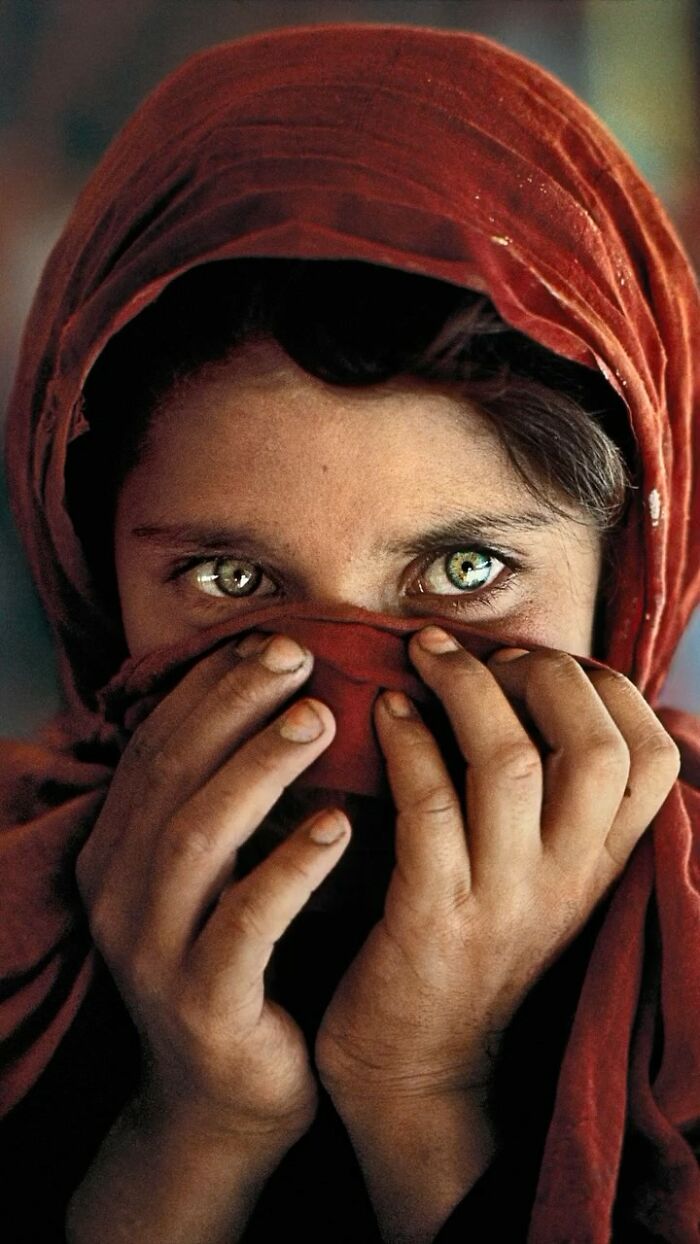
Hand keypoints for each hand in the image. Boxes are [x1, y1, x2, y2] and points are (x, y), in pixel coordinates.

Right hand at [75, 632, 350, 1146]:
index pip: (157, 745)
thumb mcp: (219, 877)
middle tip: (300, 656)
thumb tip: (292, 702)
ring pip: (198, 837)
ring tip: (320, 721)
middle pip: (172, 774)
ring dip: (258, 769)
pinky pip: (245, 923)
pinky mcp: (201, 1002)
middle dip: (234, 706)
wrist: (222, 1103)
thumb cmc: (240, 966)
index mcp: (118, 851)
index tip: (274, 641)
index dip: (212, 688)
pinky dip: (290, 867)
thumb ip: (232, 801)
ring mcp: (152, 950)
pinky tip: (341, 826)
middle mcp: (119, 892)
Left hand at [316, 626, 679, 1106]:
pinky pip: (429, 805)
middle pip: (597, 748)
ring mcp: (504, 902)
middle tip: (482, 652)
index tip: (540, 661)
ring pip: (513, 764)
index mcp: (600, 867)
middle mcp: (568, 881)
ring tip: (424, 652)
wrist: (414, 1076)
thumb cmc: (470, 951)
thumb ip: (560, 809)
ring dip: (466, 688)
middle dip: (542, 672)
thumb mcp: (542, 883)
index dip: (606, 688)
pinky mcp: (432, 919)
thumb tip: (548, 694)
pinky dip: (407, 741)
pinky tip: (384, 709)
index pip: (651, 758)